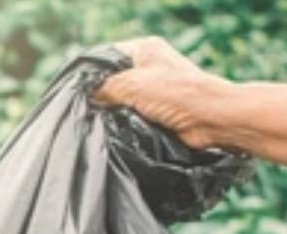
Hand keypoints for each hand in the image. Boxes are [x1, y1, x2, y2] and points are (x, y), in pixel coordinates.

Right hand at [93, 37, 229, 148]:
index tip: (76, 93)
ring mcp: (154, 91)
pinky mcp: (158, 113)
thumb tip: (85, 99)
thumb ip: (102, 88)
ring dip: (113, 114)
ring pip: (121, 102)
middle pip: (112, 82)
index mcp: (144, 49)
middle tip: (87, 111)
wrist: (211, 120)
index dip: (89, 75)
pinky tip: (116, 132)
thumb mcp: (130, 84)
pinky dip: (125, 125)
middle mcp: (149, 67)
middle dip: (101, 98)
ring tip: (101, 123)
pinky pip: (132, 118)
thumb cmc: (175, 94)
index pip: (105, 57)